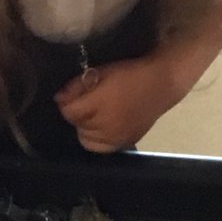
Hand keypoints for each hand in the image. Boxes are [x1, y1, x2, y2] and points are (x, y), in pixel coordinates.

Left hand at [54, 56, 179, 153]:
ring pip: (86, 140)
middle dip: (76, 114)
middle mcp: (106, 125)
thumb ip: (77, 85)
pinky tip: (101, 128)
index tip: (69, 95)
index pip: (69, 111)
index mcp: (99, 104)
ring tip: (93, 115)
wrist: (162, 84)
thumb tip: (59, 99)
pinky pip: (102, 148)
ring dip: (85, 128)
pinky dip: (97, 139)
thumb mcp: (102, 72)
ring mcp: (117, 137)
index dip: (66, 102)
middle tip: (85, 103)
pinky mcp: (125, 143)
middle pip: (77, 125)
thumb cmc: (130, 74)